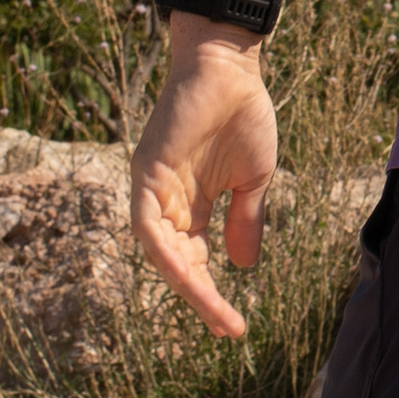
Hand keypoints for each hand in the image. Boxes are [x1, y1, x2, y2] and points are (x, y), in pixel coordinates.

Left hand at [129, 18, 278, 337]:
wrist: (230, 67)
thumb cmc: (242, 114)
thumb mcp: (253, 180)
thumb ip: (245, 221)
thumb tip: (242, 267)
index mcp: (190, 205)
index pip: (194, 260)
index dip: (210, 293)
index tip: (233, 327)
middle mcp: (166, 202)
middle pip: (176, 264)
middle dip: (201, 299)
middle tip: (228, 330)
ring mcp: (153, 189)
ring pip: (159, 252)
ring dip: (185, 285)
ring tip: (214, 313)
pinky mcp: (146, 173)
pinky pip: (147, 224)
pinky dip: (163, 252)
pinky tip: (187, 276)